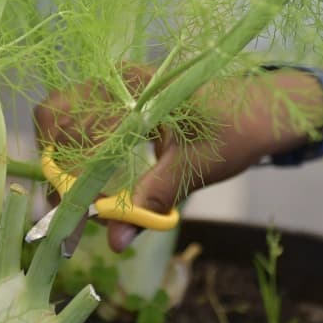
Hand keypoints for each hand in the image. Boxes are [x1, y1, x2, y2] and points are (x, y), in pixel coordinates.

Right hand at [34, 67, 322, 250]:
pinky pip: (86, 121)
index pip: (71, 126)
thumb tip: (116, 242)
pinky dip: (83, 153)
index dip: (63, 175)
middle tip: (69, 206)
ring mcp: (119, 86)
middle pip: (56, 114)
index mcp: (132, 88)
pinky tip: (99, 183)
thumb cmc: (234, 130)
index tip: (68, 216)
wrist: (266, 109)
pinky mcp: (124, 99)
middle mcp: (117, 80)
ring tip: (84, 200)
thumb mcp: (192, 169)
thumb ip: (149, 201)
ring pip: (67, 117)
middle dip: (56, 163)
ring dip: (67, 160)